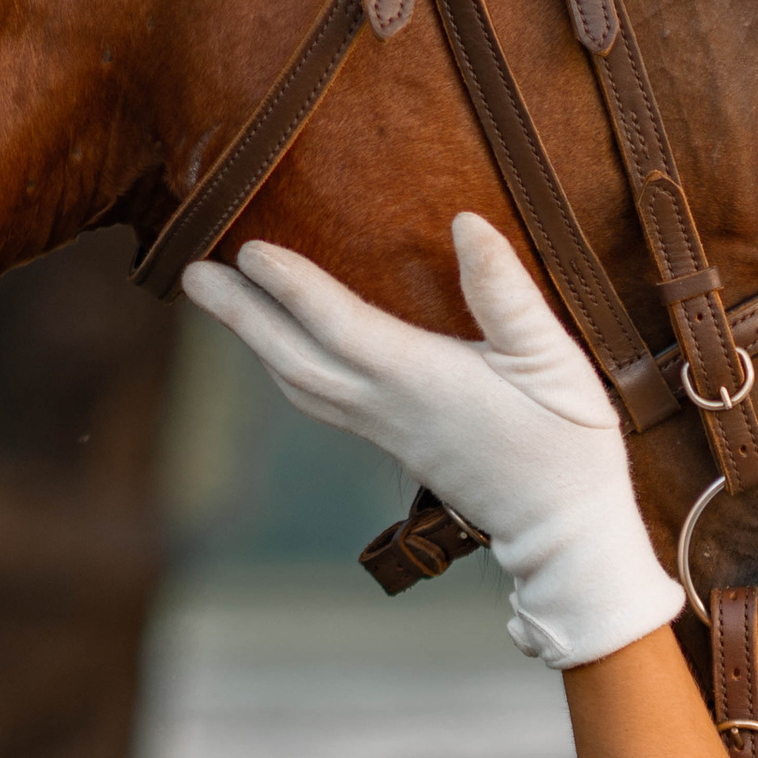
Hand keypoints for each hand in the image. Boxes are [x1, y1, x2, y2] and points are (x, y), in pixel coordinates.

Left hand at [180, 214, 684, 668]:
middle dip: (240, 315)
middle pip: (293, 359)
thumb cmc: (568, 446)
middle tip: (190, 273)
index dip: (289, 286)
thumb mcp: (553, 360)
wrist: (564, 532)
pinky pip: (320, 402)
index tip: (246, 247)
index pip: (337, 325)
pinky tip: (280, 352)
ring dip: (254, 343)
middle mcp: (388, 408)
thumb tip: (466, 224)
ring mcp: (385, 430)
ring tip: (220, 303)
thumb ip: (507, 293)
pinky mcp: (393, 444)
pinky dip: (286, 371)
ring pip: (299, 385)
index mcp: (421, 381)